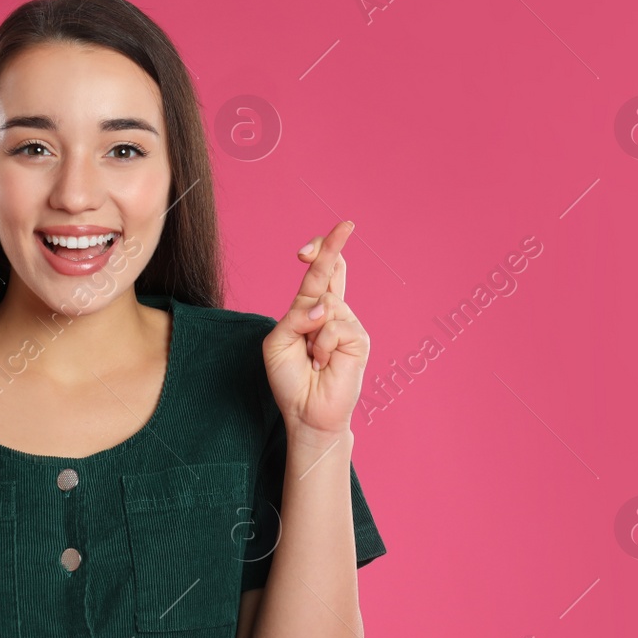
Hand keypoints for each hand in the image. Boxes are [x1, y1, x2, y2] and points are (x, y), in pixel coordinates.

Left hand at [262, 220, 370, 436]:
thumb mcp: (278, 342)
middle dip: (333, 245)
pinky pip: (335, 326)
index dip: (320, 252)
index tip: (311, 244)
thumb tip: (324, 307)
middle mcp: (332, 312)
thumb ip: (294, 318)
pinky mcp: (359, 339)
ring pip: (327, 303)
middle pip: (333, 269)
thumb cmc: (290, 379)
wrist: (307, 412)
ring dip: (310, 332)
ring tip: (312, 358)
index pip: (319, 273)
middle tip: (346, 224)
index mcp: (310, 309)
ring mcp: (348, 324)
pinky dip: (322, 345)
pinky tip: (323, 363)